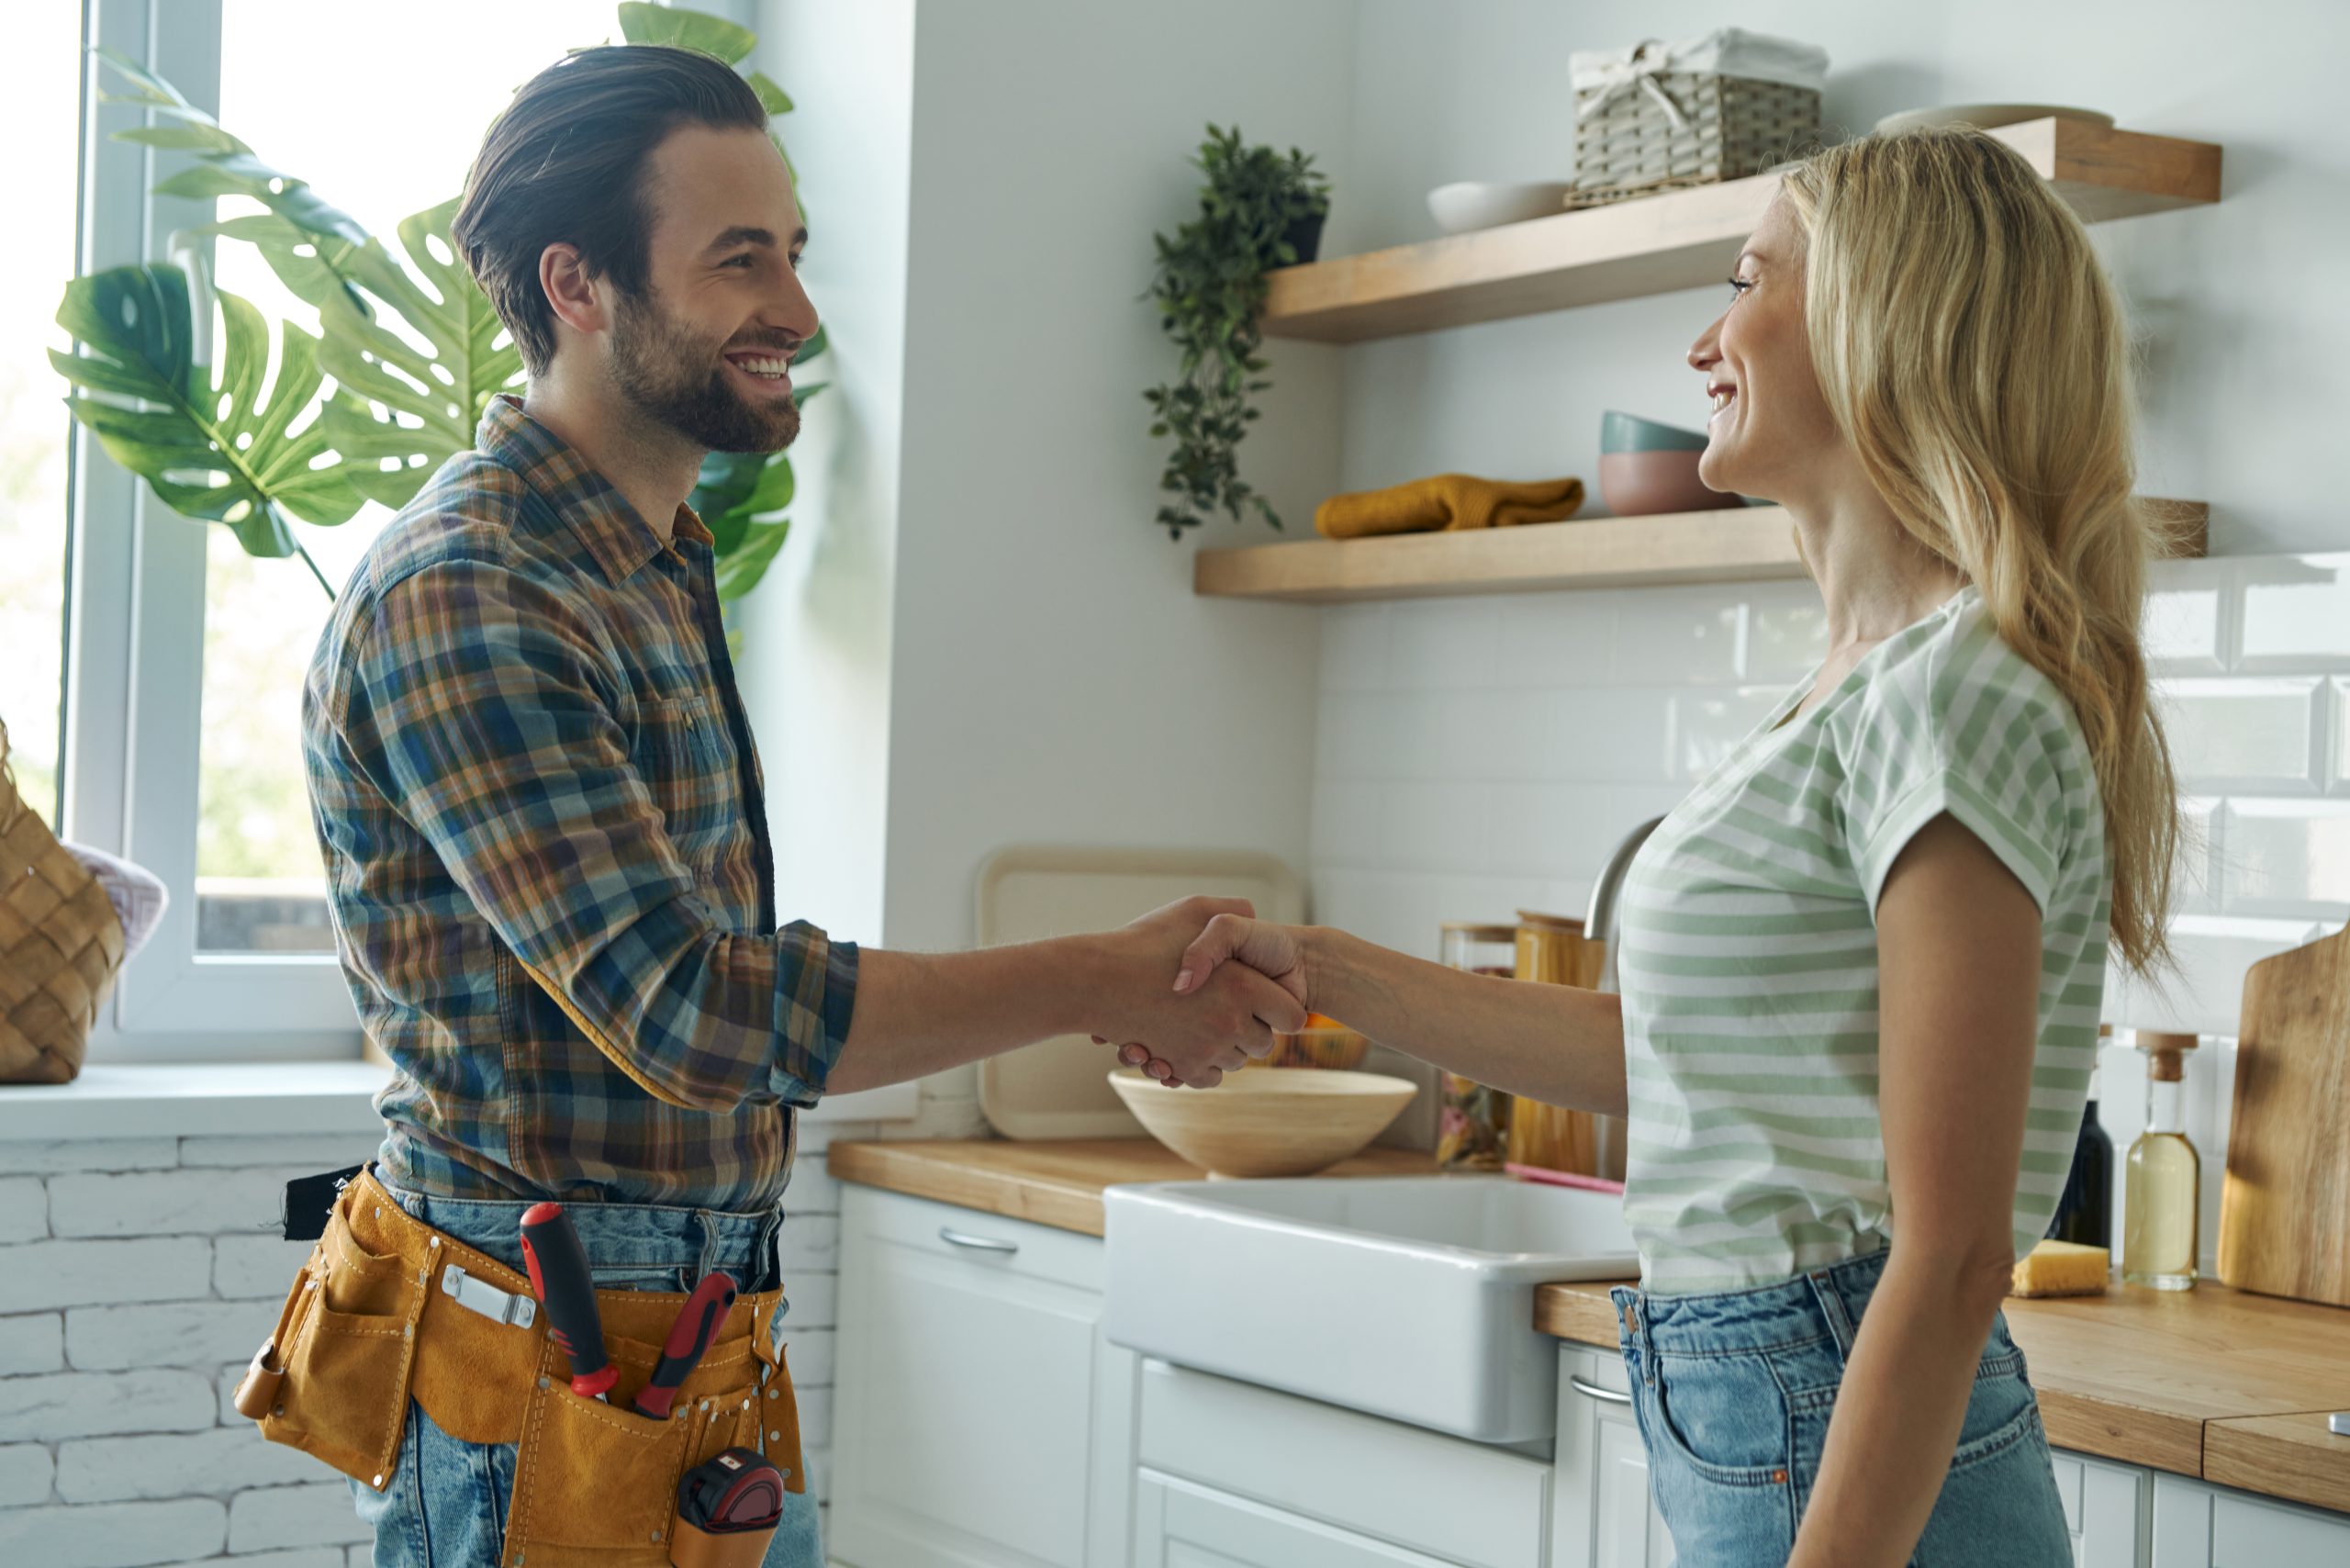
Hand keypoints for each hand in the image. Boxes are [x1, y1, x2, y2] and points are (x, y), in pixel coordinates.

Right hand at [1086, 897, 1304, 1087]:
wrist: (1097, 980)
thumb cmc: (1144, 942)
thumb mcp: (1195, 909)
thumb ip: (1234, 909)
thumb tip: (1258, 916)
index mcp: (1242, 984)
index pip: (1292, 1016)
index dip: (1281, 1008)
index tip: (1264, 999)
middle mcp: (1230, 1022)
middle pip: (1264, 1044)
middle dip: (1251, 1030)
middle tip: (1227, 1009)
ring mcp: (1206, 1049)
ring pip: (1236, 1063)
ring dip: (1224, 1048)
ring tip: (1201, 1022)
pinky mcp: (1183, 1068)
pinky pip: (1210, 1078)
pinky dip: (1203, 1067)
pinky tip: (1189, 1044)